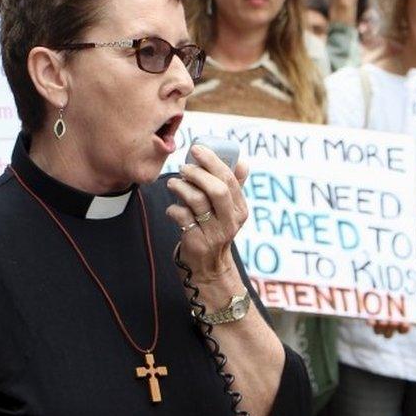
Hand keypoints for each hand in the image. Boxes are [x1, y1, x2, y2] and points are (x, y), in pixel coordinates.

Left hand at [166, 145, 249, 284]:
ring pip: (197, 201)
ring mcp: (215, 233)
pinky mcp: (198, 242)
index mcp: (240, 209)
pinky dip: (173, 209)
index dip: (212, 161)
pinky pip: (182, 217)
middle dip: (198, 173)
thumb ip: (234, 187)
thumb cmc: (215, 230)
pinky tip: (172, 209)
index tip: (197, 149)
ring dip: (181, 187)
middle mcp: (231, 221)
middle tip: (183, 167)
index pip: (230, 179)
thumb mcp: (229, 211)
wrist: (208, 266)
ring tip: (173, 184)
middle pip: (217, 189)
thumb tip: (242, 162)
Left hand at [367, 282, 415, 337]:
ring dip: (381, 329)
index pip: (404, 328)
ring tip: (382, 321)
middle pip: (391, 332)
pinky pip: (369, 322)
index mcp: (402, 316)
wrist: (380, 272)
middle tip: (393, 322)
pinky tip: (371, 321)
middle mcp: (390, 319)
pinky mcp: (368, 313)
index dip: (405, 329)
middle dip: (392, 330)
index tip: (405, 324)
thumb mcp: (410, 282)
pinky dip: (370, 323)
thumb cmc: (399, 280)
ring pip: (379, 330)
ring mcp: (378, 317)